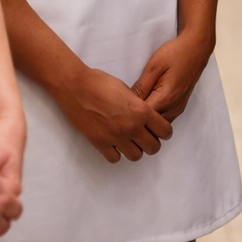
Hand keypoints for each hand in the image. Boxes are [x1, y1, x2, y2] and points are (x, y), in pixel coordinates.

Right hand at [53, 66, 173, 162]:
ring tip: (130, 141)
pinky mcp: (100, 143)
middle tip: (146, 137)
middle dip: (152, 142)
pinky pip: (115, 158)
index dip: (165, 131)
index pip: (165, 130)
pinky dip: (116, 153)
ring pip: (136, 156)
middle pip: (153, 147)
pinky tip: (114, 144)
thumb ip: (138, 105)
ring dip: (135, 149)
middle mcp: (132, 127)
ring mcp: (116, 138)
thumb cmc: (101, 83)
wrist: (76, 87)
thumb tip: (142, 114)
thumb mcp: (127, 90)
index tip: (160, 130)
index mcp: (141, 111)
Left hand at [132, 31, 213, 121]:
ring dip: (147, 120)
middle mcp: (173, 108)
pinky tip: (146, 106)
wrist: (196, 48)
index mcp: (165, 98)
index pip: (143, 118)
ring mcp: (178, 108)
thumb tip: (128, 102)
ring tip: (134, 109)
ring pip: (158, 124)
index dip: (130, 115)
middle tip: (124, 109)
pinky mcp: (180, 106)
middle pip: (151, 125)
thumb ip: (141, 86)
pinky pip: (164, 118)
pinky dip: (155, 117)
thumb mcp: (154, 66)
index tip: (119, 108)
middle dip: (137, 120)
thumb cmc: (175, 53)